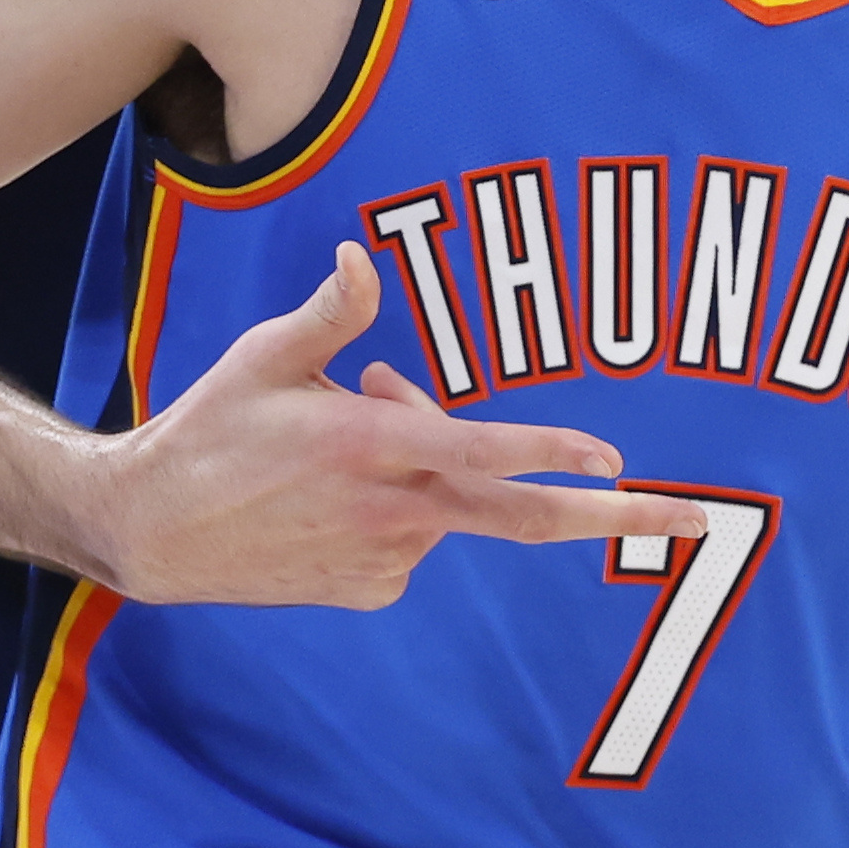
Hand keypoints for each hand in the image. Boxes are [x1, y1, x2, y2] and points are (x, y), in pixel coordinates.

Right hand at [88, 243, 706, 604]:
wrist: (147, 532)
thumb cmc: (209, 429)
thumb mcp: (265, 357)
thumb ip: (332, 312)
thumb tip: (364, 258)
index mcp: (374, 447)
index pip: (489, 452)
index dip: (557, 453)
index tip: (618, 459)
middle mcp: (392, 512)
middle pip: (527, 519)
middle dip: (620, 519)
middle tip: (701, 522)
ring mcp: (384, 560)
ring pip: (448, 505)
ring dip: (433, 466)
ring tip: (342, 434)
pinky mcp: (369, 590)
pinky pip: (411, 539)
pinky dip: (396, 507)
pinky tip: (328, 492)